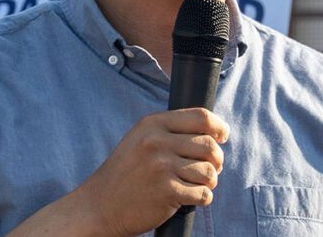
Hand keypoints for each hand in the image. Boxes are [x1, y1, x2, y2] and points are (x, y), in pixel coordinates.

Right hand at [77, 108, 229, 235]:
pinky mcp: (166, 192)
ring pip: (209, 171)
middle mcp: (156, 141)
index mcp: (152, 124)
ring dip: (209, 181)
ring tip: (196, 184)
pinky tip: (189, 197)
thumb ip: (172, 130)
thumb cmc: (126, 172)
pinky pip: (203, 193)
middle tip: (209, 169)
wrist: (99, 205)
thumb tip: (215, 130)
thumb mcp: (141, 139)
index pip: (201, 117)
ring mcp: (161, 167)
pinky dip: (202, 197)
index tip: (223, 136)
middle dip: (216, 159)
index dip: (219, 127)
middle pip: (210, 145)